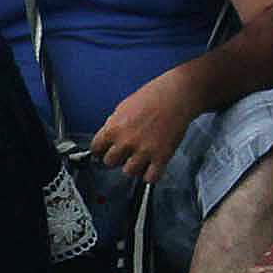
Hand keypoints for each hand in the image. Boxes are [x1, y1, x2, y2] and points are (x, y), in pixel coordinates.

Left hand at [88, 69, 208, 179]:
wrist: (177, 95)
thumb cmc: (153, 97)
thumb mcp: (123, 107)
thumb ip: (114, 125)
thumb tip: (107, 138)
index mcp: (114, 129)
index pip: (96, 149)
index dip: (100, 150)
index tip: (104, 151)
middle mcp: (126, 142)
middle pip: (110, 163)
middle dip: (116, 158)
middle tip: (124, 153)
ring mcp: (144, 151)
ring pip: (129, 172)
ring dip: (133, 166)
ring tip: (140, 159)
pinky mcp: (161, 156)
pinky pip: (151, 177)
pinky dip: (151, 175)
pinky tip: (152, 167)